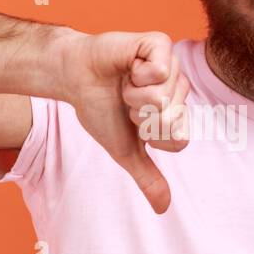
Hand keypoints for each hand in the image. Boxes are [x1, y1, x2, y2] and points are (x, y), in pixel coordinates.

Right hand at [60, 30, 190, 213]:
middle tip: (127, 100)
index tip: (134, 124)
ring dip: (134, 95)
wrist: (73, 79)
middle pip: (172, 120)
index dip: (150, 137)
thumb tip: (164, 209)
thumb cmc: (99, 109)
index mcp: (176, 112)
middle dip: (140, 116)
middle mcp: (178, 88)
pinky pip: (161, 70)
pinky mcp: (159, 44)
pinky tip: (128, 66)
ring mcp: (172, 65)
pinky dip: (136, 74)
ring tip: (125, 84)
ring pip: (163, 98)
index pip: (179, 140)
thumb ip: (147, 177)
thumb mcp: (125, 150)